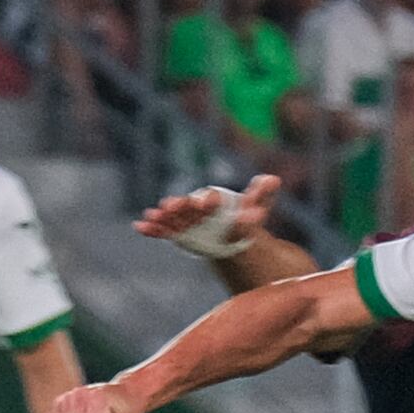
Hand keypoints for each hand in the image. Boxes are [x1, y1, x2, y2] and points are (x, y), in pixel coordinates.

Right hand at [134, 173, 277, 244]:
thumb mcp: (258, 207)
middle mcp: (198, 206)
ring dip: (163, 216)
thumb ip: (262, 195)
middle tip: (171, 206)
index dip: (208, 201)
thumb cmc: (246, 216)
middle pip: (188, 205)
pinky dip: (153, 228)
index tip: (206, 204)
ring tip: (153, 215)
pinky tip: (140, 227)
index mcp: (216, 199)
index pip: (211, 198)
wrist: (234, 232)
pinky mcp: (179, 231)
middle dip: (181, 206)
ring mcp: (187, 218)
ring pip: (174, 217)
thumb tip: (273, 179)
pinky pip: (165, 229)